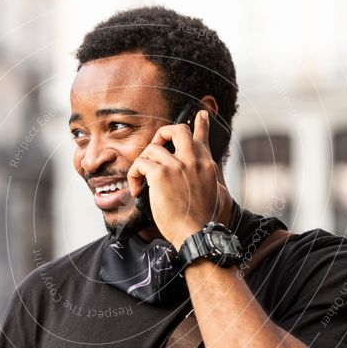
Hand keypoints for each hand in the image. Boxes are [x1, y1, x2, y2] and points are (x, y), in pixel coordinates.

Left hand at [127, 110, 225, 249]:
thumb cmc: (201, 221)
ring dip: (142, 164)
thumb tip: (197, 175)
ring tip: (140, 181)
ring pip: (152, 148)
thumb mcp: (212, 193)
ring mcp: (178, 165)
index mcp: (206, 164)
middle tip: (154, 149)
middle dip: (162, 134)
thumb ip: (204, 178)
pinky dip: (134, 176)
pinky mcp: (161, 174)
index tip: (199, 114)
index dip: (200, 123)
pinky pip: (140, 164)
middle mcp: (194, 160)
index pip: (203, 136)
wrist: (197, 234)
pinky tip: (136, 190)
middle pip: (177, 129)